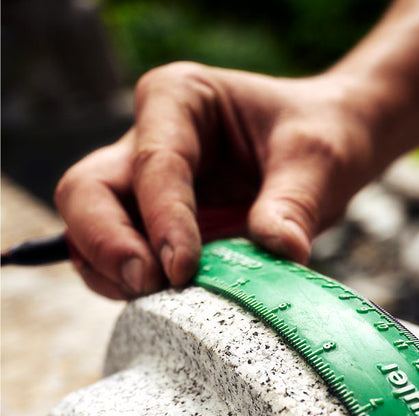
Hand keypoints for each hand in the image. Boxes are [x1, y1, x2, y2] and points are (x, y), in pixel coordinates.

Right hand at [54, 62, 372, 298]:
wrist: (326, 151)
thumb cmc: (319, 138)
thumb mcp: (320, 159)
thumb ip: (296, 202)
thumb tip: (282, 251)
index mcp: (179, 99)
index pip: (154, 163)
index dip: (163, 220)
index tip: (184, 269)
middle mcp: (144, 139)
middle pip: (87, 192)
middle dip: (106, 243)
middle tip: (148, 286)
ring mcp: (138, 188)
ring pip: (86, 229)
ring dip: (109, 272)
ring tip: (155, 303)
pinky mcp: (147, 230)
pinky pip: (111, 261)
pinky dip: (123, 287)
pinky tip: (162, 307)